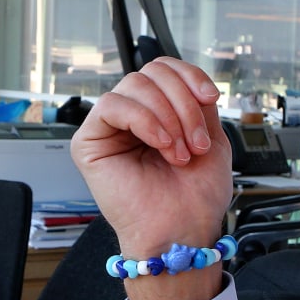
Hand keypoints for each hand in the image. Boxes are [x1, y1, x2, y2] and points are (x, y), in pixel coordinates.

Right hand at [70, 58, 231, 299]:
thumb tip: (189, 79)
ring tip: (179, 152)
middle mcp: (131, 115)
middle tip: (196, 142)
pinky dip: (143, 120)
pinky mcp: (89, 142)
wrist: (183, 230)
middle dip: (183, 103)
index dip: (189, 75)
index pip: (163, 69)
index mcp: (157, 112)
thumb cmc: (194, 196)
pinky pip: (112, 106)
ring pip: (134, 85)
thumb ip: (196, 101)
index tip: (211, 98)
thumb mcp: (210, 134)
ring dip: (168, 117)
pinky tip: (160, 144)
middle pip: (151, 72)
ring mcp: (109, 127)